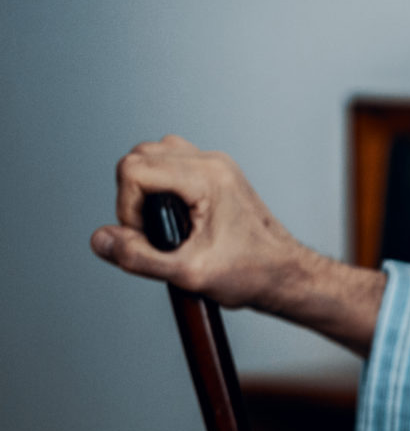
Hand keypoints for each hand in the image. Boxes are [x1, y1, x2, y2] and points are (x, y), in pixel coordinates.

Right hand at [91, 135, 310, 309]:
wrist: (286, 274)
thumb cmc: (253, 273)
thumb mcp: (190, 272)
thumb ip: (139, 256)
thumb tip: (102, 239)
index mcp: (207, 177)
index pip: (133, 169)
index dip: (127, 207)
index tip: (146, 236)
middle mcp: (212, 163)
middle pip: (140, 156)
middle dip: (133, 197)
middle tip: (154, 232)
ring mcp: (216, 166)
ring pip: (155, 156)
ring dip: (146, 190)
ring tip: (164, 226)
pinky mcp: (216, 175)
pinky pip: (172, 166)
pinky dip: (162, 189)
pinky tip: (177, 221)